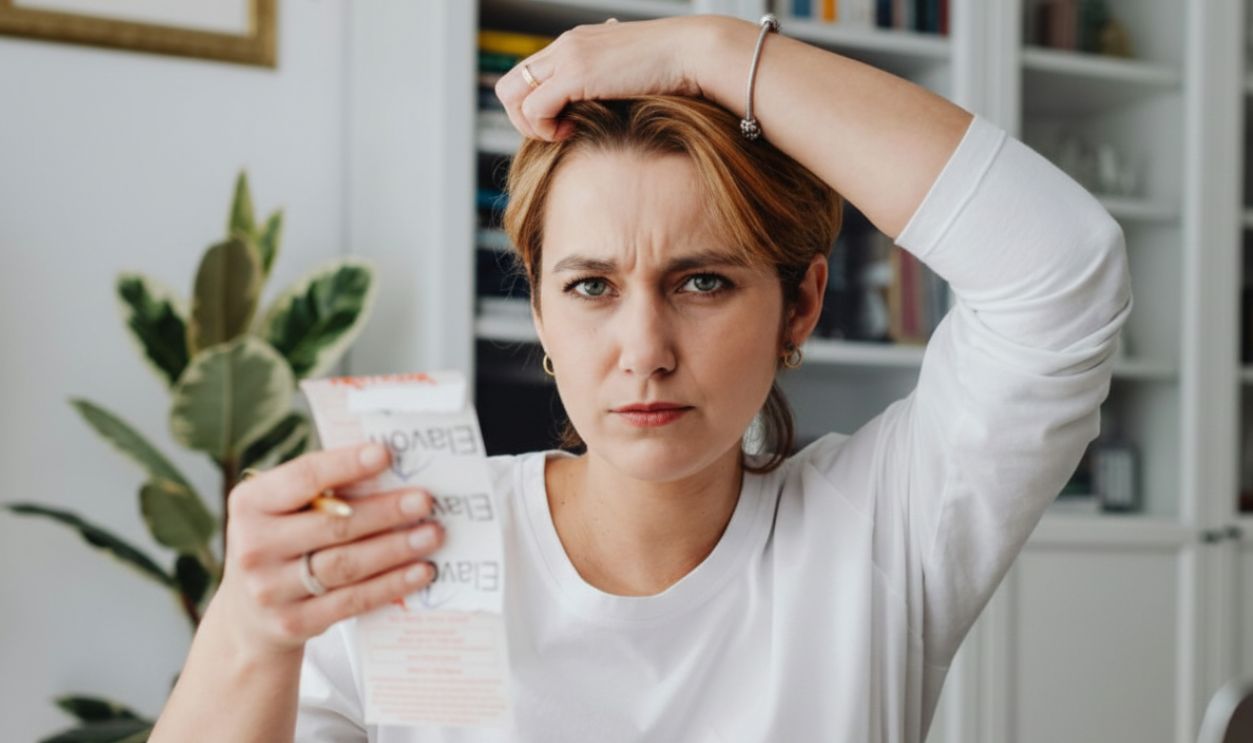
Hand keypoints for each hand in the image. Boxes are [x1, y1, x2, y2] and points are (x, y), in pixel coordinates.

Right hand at [209, 442, 444, 658]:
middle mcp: (253, 546)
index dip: (346, 465)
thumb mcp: (283, 510)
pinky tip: (421, 570)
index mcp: (250, 504)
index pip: (303, 478)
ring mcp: (270, 590)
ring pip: (346, 565)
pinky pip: (352, 600)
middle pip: (333, 525)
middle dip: (385, 511)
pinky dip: (392, 584)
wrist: (248, 617)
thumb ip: (324, 491)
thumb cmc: (282, 543)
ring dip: (396, 548)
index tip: (385, 454)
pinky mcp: (293, 623)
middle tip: (425, 501)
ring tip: (432, 534)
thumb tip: (392, 470)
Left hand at [494, 15, 715, 140]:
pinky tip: (571, 132)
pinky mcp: (576, 74)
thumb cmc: (674, 69)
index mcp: (574, 44)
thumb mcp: (630, 72)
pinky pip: (535, 107)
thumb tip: (608, 101)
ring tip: (563, 133)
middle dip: (523, 118)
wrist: (694, 52)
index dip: (533, 107)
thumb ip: (608, 82)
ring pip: (512, 96)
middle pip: (508, 85)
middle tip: (554, 133)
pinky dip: (546, 129)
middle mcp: (564, 46)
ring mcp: (568, 57)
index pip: (527, 76)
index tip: (561, 123)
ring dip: (531, 125)